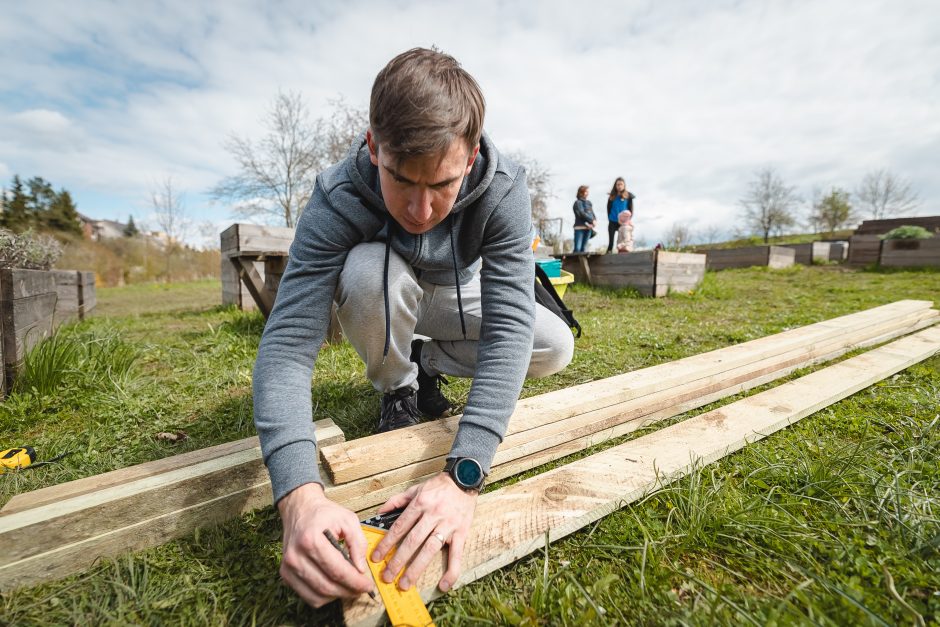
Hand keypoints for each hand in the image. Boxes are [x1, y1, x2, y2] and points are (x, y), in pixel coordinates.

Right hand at [277, 482, 374, 606]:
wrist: (299, 509)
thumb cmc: (323, 514)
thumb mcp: (348, 519)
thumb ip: (358, 543)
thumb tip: (361, 568)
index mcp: (311, 540)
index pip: (337, 571)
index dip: (355, 582)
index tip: (368, 585)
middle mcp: (296, 556)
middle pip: (327, 586)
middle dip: (349, 591)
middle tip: (362, 588)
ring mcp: (288, 567)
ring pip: (317, 596)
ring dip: (337, 596)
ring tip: (349, 587)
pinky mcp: (285, 574)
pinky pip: (307, 596)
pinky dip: (324, 597)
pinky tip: (334, 586)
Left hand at [372, 472, 476, 592]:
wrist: (465, 478)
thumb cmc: (439, 486)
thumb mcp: (416, 488)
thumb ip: (397, 500)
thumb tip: (379, 512)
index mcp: (420, 504)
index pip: (399, 527)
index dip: (387, 543)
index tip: (376, 557)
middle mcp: (433, 515)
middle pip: (412, 541)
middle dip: (398, 561)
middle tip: (387, 576)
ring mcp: (448, 525)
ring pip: (430, 549)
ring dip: (416, 568)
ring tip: (405, 583)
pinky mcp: (462, 533)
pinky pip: (457, 554)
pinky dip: (451, 571)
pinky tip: (444, 585)